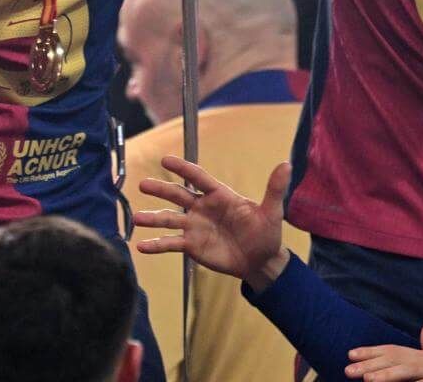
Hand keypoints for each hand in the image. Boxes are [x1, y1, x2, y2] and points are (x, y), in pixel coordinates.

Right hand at [133, 157, 290, 291]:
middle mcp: (202, 208)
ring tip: (135, 218)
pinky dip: (156, 245)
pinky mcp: (192, 246)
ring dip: (152, 218)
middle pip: (177, 195)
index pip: (197, 178)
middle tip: (143, 185)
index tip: (165, 160)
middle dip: (160, 190)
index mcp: (219, 195)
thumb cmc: (266, 233)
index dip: (182, 168)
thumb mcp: (271, 212)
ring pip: (169, 220)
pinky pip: (170, 244)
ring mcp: (195, 227)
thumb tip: (286, 164)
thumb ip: (274, 189)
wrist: (261, 261)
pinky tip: (141, 247)